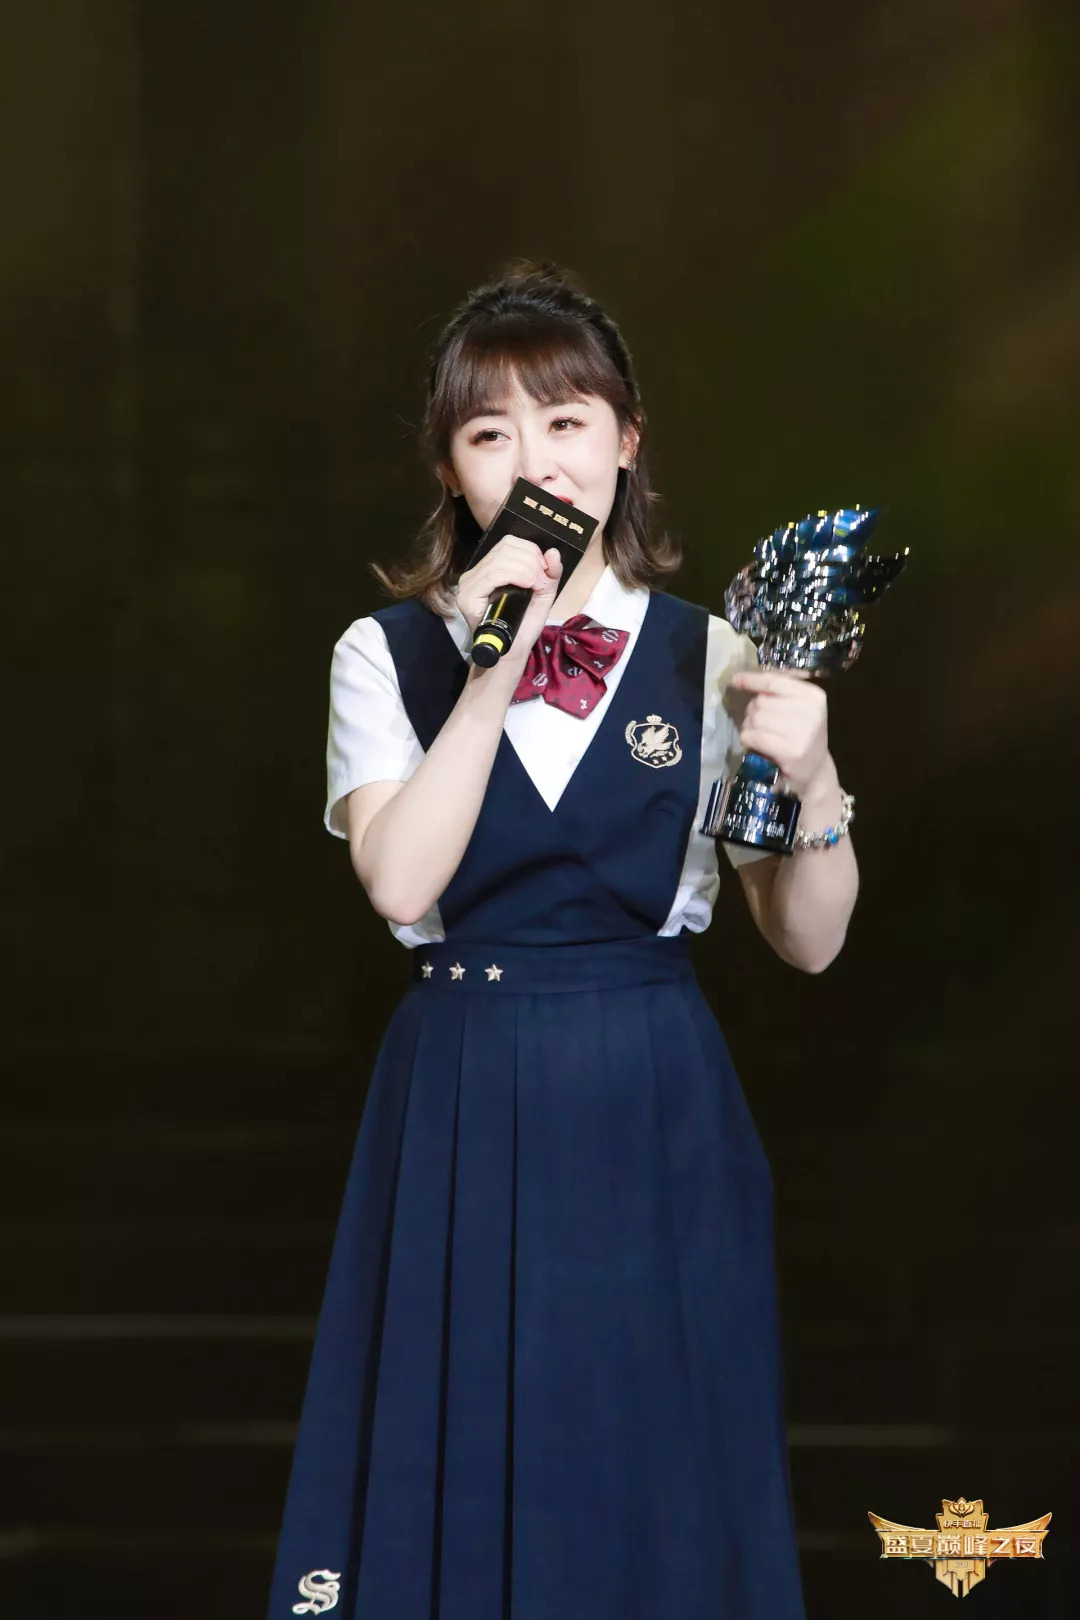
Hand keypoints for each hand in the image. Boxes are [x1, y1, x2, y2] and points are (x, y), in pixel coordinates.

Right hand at [455, 535, 562, 666]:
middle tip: (541, 582)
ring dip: (527, 569)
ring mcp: (468, 583)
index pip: (509, 542)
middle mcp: (476, 572)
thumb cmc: (524, 626)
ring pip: (500, 559)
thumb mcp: (542, 595)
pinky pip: (492, 574)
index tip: (544, 571)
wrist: (511, 654)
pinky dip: (515, 575)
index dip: (531, 550)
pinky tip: (527, 586)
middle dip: (531, 561)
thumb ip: (550, 574)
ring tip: (536, 586)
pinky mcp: (467, 596)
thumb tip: (554, 552)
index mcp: (490, 568)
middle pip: (505, 547)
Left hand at [731, 668, 833, 799]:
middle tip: (760, 725)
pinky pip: (755, 736)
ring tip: (759, 735)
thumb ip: (778, 692)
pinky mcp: (791, 751)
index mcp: (814, 696)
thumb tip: (742, 679)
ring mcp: (802, 732)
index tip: (736, 680)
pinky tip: (754, 744)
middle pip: (762, 701)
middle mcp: (811, 712)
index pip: (775, 682)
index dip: (752, 680)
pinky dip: (748, 739)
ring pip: (756, 718)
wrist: (816, 771)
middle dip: (752, 712)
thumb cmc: (802, 736)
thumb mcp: (800, 709)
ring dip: (749, 727)